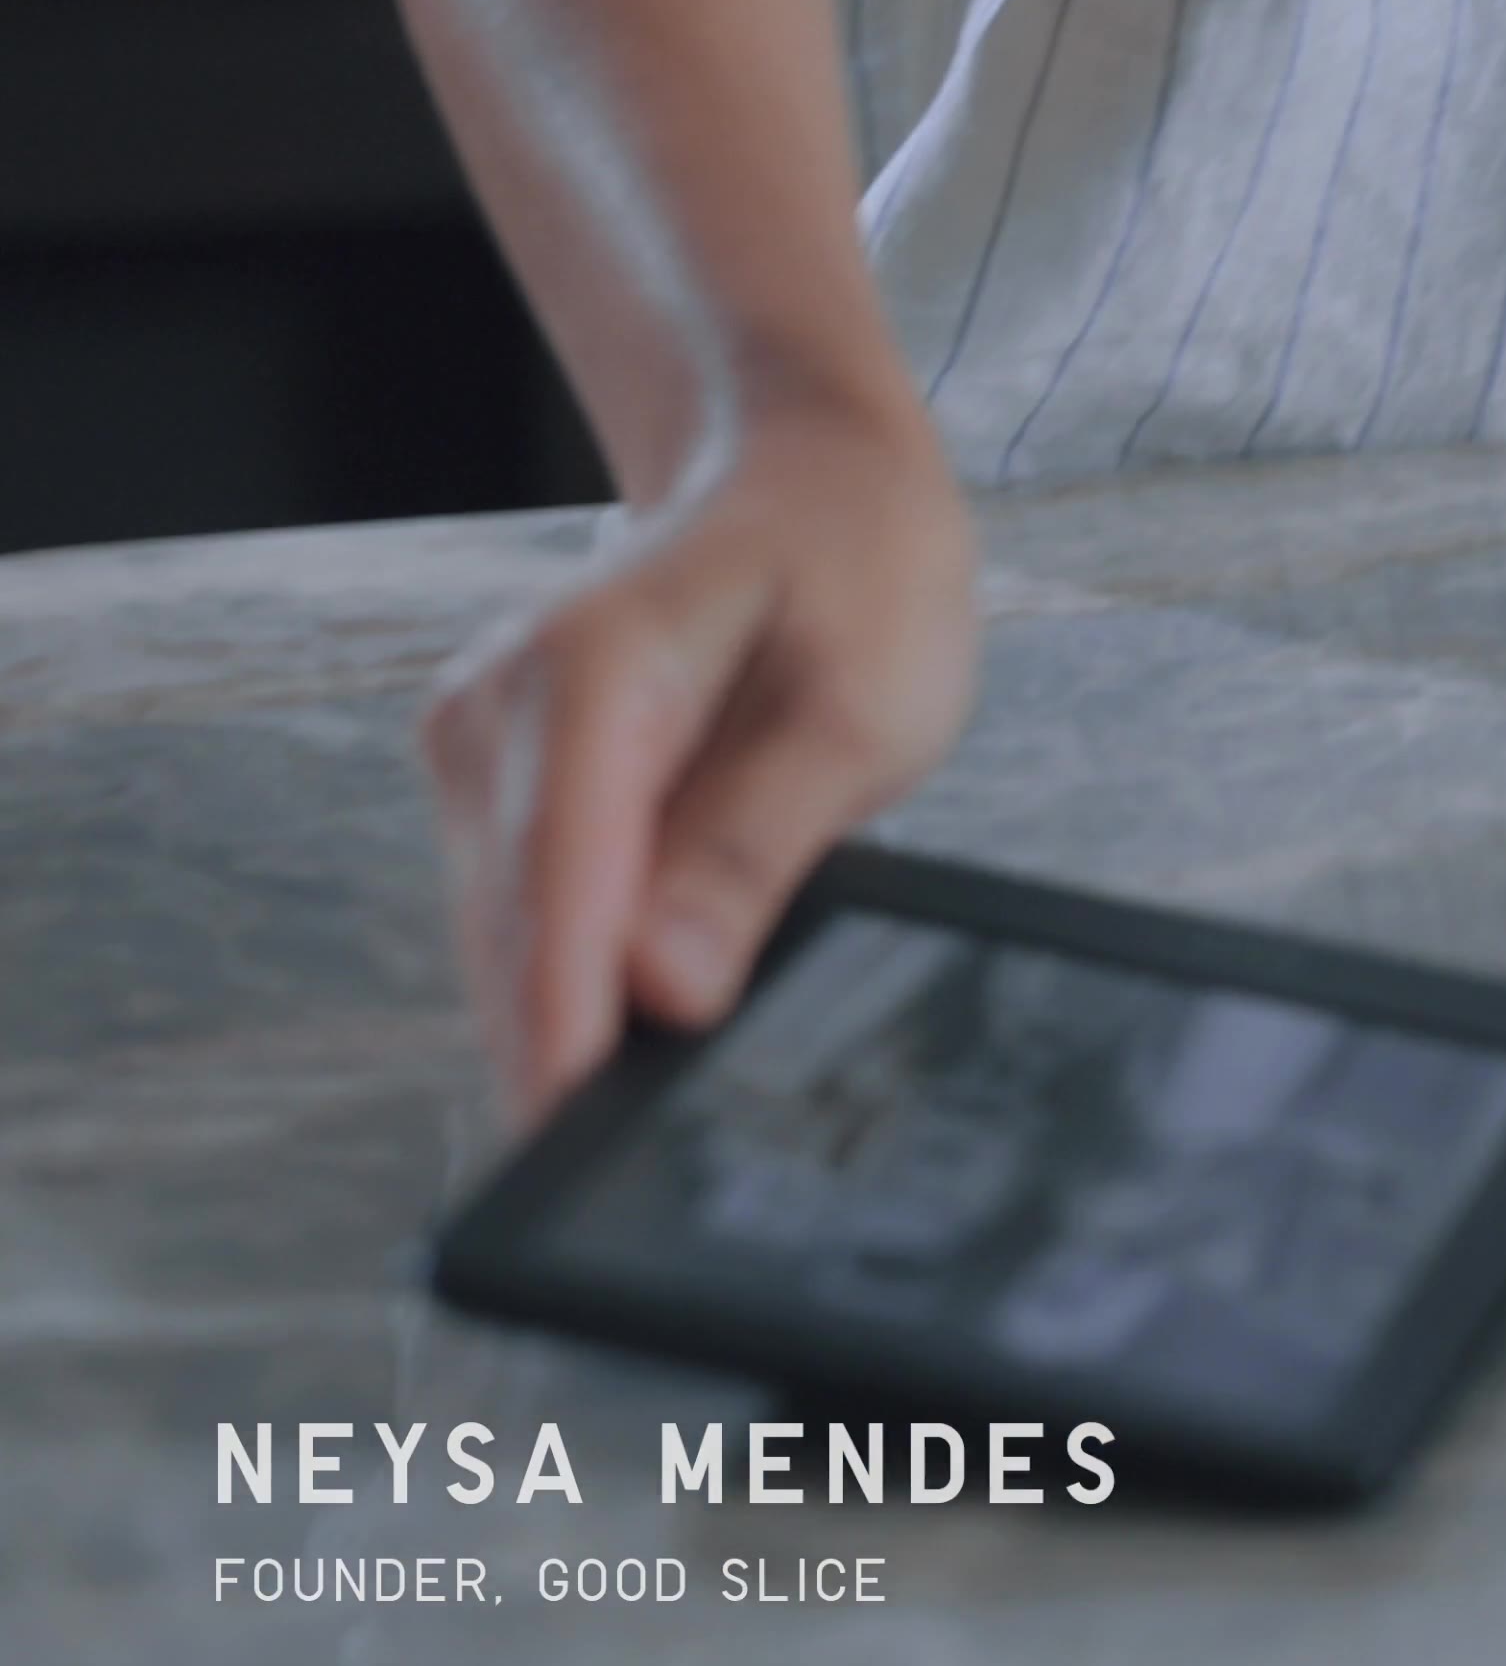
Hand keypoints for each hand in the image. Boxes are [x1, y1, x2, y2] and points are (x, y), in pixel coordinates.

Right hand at [417, 392, 979, 1110]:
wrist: (804, 473)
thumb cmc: (854, 573)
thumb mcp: (861, 708)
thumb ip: (756, 845)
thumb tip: (667, 990)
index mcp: (585, 678)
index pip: (554, 888)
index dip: (562, 1029)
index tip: (575, 1140)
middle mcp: (497, 719)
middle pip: (517, 936)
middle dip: (565, 1061)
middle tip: (627, 1193)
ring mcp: (485, 759)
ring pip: (514, 942)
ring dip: (572, 1032)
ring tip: (648, 1146)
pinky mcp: (504, 795)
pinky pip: (536, 919)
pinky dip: (584, 985)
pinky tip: (643, 1052)